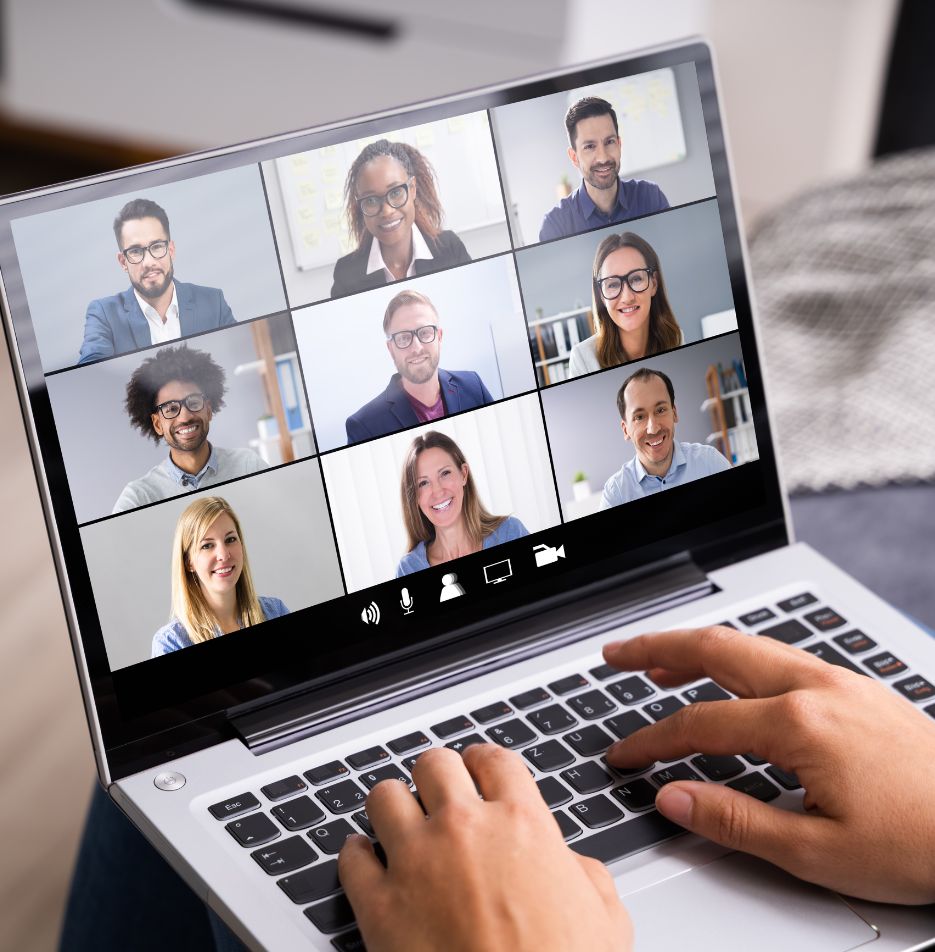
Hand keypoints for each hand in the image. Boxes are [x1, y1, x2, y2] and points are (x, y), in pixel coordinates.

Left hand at [338, 744, 631, 951]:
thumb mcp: (605, 920)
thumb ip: (587, 875)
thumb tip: (571, 866)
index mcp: (521, 824)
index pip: (494, 759)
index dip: (484, 760)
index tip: (477, 768)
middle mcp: (464, 829)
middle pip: (434, 764)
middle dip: (437, 777)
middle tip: (439, 794)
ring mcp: (416, 862)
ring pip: (385, 796)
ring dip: (392, 806)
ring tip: (399, 821)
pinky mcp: (379, 906)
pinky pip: (351, 858)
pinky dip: (356, 856)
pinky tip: (367, 863)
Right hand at [603, 625, 934, 902]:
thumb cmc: (921, 840)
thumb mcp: (819, 851)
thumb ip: (735, 821)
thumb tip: (673, 798)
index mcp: (799, 722)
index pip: (698, 724)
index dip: (650, 741)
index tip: (624, 757)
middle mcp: (814, 686)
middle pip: (714, 648)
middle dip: (656, 648)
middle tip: (615, 655)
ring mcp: (836, 680)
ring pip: (746, 644)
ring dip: (693, 647)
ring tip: (656, 662)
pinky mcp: (852, 687)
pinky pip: (776, 655)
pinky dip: (734, 657)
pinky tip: (727, 676)